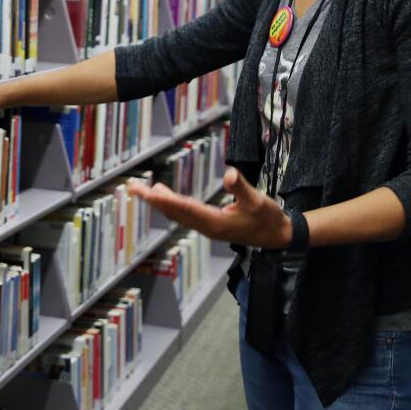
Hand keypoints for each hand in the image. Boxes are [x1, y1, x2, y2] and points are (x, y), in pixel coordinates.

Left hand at [127, 167, 293, 248]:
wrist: (277, 236)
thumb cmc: (268, 218)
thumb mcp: (258, 200)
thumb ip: (242, 188)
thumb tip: (229, 173)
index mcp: (215, 223)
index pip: (186, 209)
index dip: (167, 200)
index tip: (149, 193)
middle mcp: (207, 227)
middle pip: (175, 212)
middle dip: (153, 200)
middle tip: (133, 188)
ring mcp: (207, 227)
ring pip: (177, 214)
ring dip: (159, 202)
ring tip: (143, 190)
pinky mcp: (210, 225)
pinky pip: (184, 214)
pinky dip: (171, 205)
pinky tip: (164, 196)